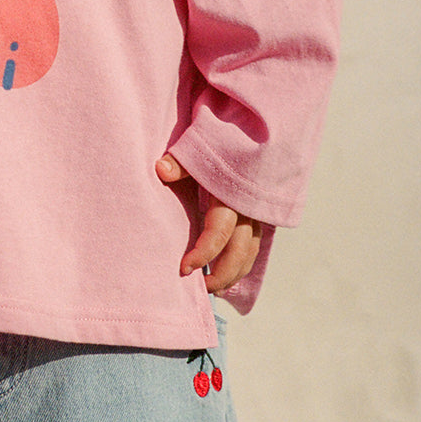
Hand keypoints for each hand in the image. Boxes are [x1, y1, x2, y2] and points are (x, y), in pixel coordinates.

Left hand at [155, 153, 264, 294]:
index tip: (185, 269)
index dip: (203, 254)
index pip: (218, 234)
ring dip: (235, 274)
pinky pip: (254, 245)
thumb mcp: (200, 147)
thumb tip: (160, 169)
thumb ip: (181, 162)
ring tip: (215, 290)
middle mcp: (248, 209)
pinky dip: (243, 262)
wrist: (256, 131)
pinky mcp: (259, 214)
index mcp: (231, 196)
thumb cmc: (222, 140)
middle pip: (240, 252)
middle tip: (201, 289)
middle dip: (222, 275)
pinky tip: (229, 275)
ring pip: (250, 252)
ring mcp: (257, 213)